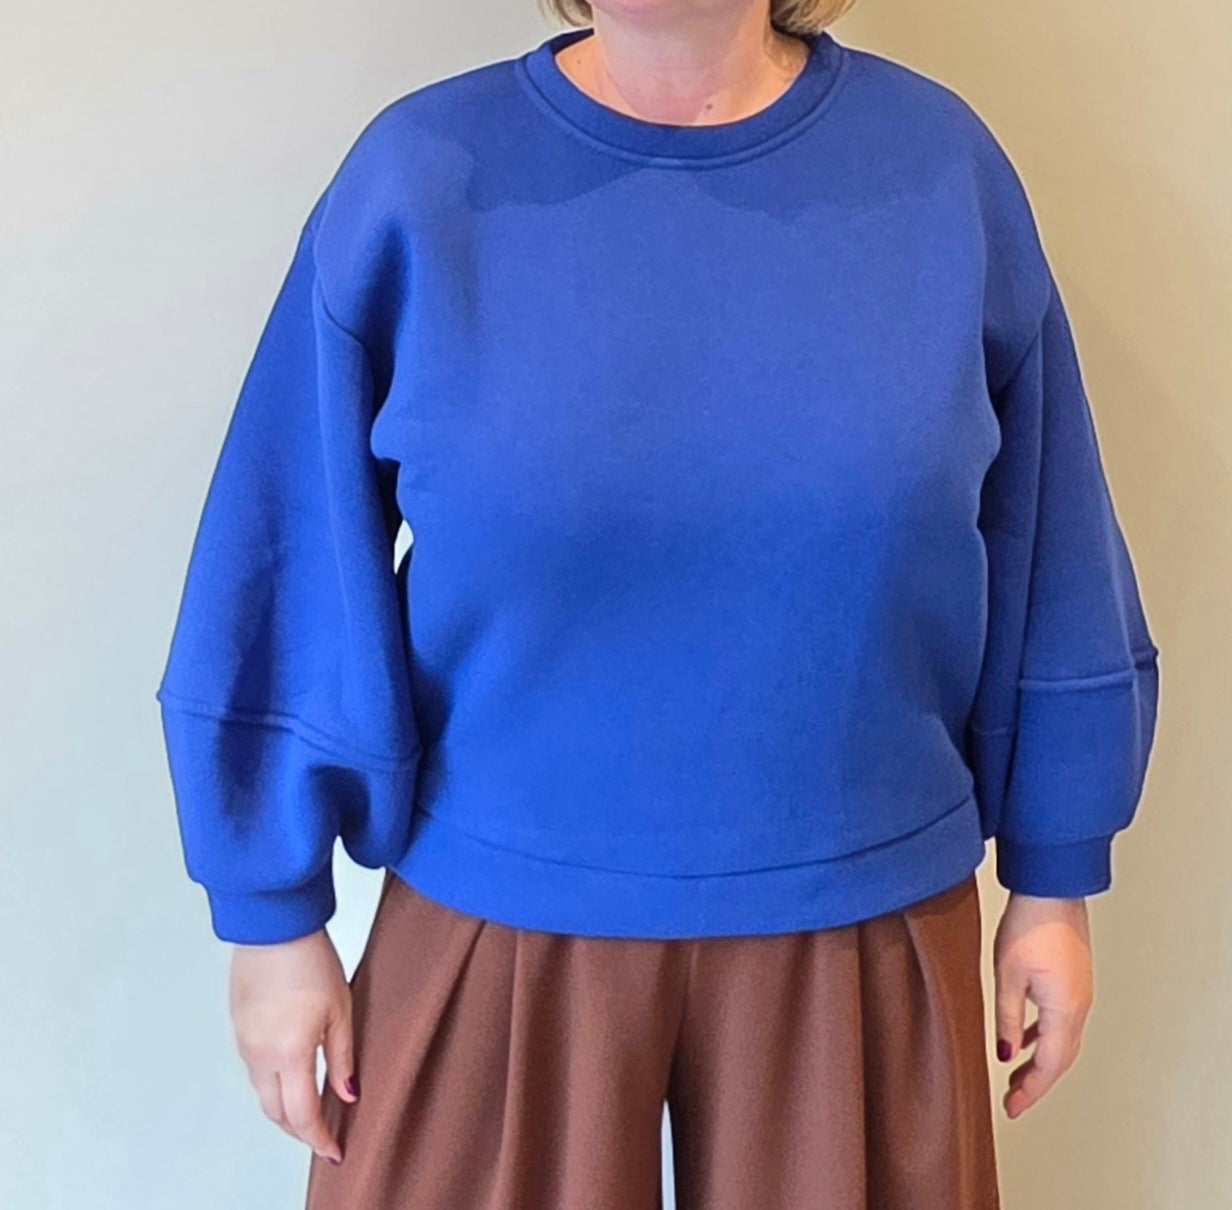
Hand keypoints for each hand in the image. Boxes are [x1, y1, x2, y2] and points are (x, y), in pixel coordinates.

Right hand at [229, 928, 358, 1163]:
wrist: (273, 927)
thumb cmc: (310, 960)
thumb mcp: (340, 1009)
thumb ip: (343, 1057)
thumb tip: (347, 1095)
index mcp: (288, 1053)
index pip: (301, 1114)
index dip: (318, 1138)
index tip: (334, 1150)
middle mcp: (259, 1055)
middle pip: (275, 1111)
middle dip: (299, 1130)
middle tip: (323, 1136)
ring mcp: (244, 1042)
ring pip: (262, 1092)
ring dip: (284, 1107)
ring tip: (310, 1110)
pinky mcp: (239, 1027)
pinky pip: (254, 1069)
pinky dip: (272, 1083)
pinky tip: (291, 1076)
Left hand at [992, 891, 1093, 1118]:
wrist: (1051, 889)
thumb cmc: (1029, 924)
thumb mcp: (1007, 974)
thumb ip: (1008, 1017)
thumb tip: (1007, 1053)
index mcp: (1065, 1009)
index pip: (1051, 1064)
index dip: (1032, 1089)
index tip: (1012, 1108)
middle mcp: (1079, 1005)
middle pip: (1061, 1057)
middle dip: (1038, 1082)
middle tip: (1014, 1099)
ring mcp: (1080, 992)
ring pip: (1063, 1040)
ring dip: (1042, 1061)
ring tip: (1016, 1075)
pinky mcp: (1074, 980)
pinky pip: (1061, 1020)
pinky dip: (1044, 1037)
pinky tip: (1025, 1037)